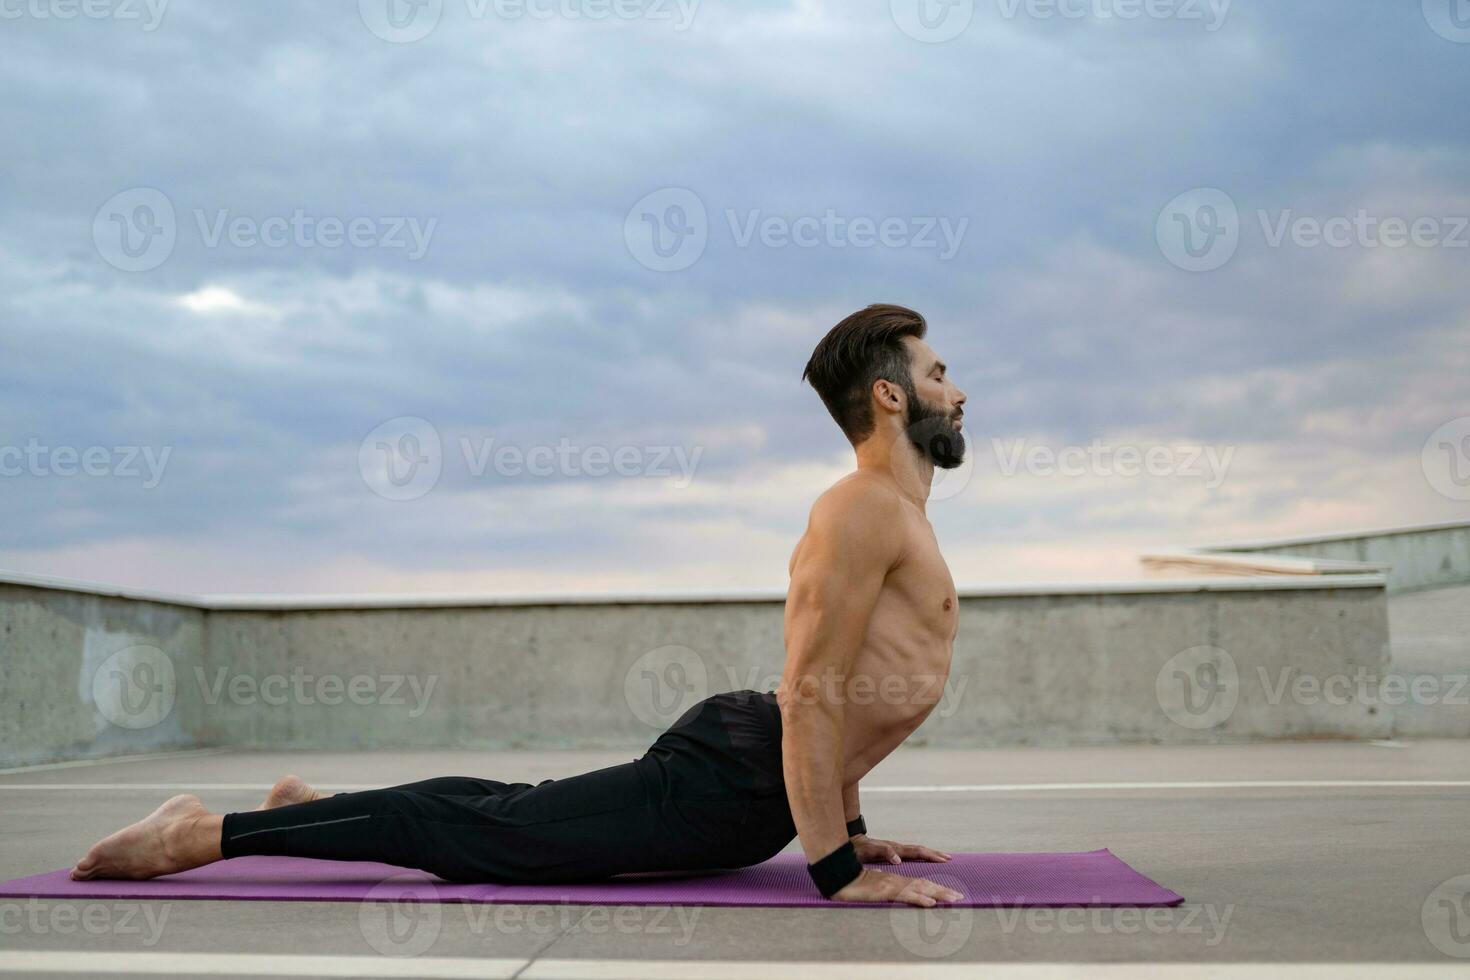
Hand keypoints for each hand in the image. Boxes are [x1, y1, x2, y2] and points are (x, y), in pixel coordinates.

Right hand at [830, 867, 963, 906]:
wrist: (839, 874)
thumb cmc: (852, 879)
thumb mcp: (871, 883)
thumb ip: (880, 880)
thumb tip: (882, 876)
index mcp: (894, 878)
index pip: (919, 882)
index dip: (934, 887)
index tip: (949, 893)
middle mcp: (896, 878)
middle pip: (924, 883)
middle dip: (943, 890)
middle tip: (960, 897)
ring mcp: (892, 883)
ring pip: (920, 887)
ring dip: (938, 893)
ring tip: (953, 899)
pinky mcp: (886, 889)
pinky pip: (906, 894)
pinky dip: (920, 898)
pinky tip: (930, 903)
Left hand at [851, 833, 951, 864]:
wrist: (851, 841)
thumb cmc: (860, 849)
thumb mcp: (871, 851)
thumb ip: (885, 852)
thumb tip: (899, 860)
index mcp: (895, 849)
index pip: (917, 851)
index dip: (930, 855)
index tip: (943, 859)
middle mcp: (898, 848)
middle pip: (920, 849)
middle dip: (935, 854)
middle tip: (949, 858)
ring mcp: (896, 849)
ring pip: (917, 851)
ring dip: (930, 854)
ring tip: (942, 858)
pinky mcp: (892, 852)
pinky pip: (911, 854)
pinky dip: (921, 856)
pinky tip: (924, 860)